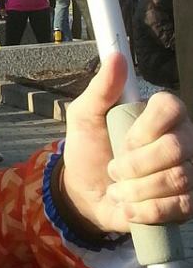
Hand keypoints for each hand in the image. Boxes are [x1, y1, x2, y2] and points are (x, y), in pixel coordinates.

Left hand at [58, 54, 192, 235]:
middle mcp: (181, 140)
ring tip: (117, 188)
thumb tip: (116, 57)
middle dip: (135, 163)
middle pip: (175, 148)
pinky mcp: (186, 203)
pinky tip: (129, 207)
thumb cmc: (89, 148)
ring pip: (177, 179)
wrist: (86, 193)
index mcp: (159, 115)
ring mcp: (188, 172)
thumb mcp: (84, 116)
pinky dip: (146, 209)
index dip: (146, 127)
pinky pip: (179, 206)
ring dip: (136, 188)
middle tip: (114, 167)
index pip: (171, 107)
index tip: (124, 138)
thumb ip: (101, 88)